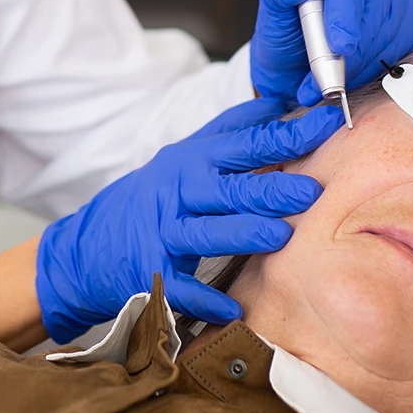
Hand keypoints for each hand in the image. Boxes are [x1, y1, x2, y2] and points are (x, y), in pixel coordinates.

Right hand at [33, 101, 342, 339]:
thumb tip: (278, 103)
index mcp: (191, 161)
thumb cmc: (150, 198)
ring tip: (279, 237)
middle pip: (227, 189)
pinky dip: (205, 299)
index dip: (285, 135)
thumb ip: (230, 132)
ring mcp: (163, 233)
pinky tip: (233, 308)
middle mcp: (177, 193)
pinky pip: (180, 287)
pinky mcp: (150, 273)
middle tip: (310, 192)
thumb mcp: (183, 156)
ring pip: (205, 233)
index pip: (244, 144)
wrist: (87, 247)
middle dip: (269, 189)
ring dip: (242, 234)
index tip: (326, 125)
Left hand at [251, 0, 412, 108]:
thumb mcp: (272, 11)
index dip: (345, 7)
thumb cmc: (286, 32)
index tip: (339, 43)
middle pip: (375, 0)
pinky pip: (402, 46)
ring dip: (360, 62)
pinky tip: (351, 73)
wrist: (297, 65)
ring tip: (331, 76)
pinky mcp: (407, 18)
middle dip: (353, 45)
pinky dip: (375, 67)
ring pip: (389, 27)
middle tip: (328, 75)